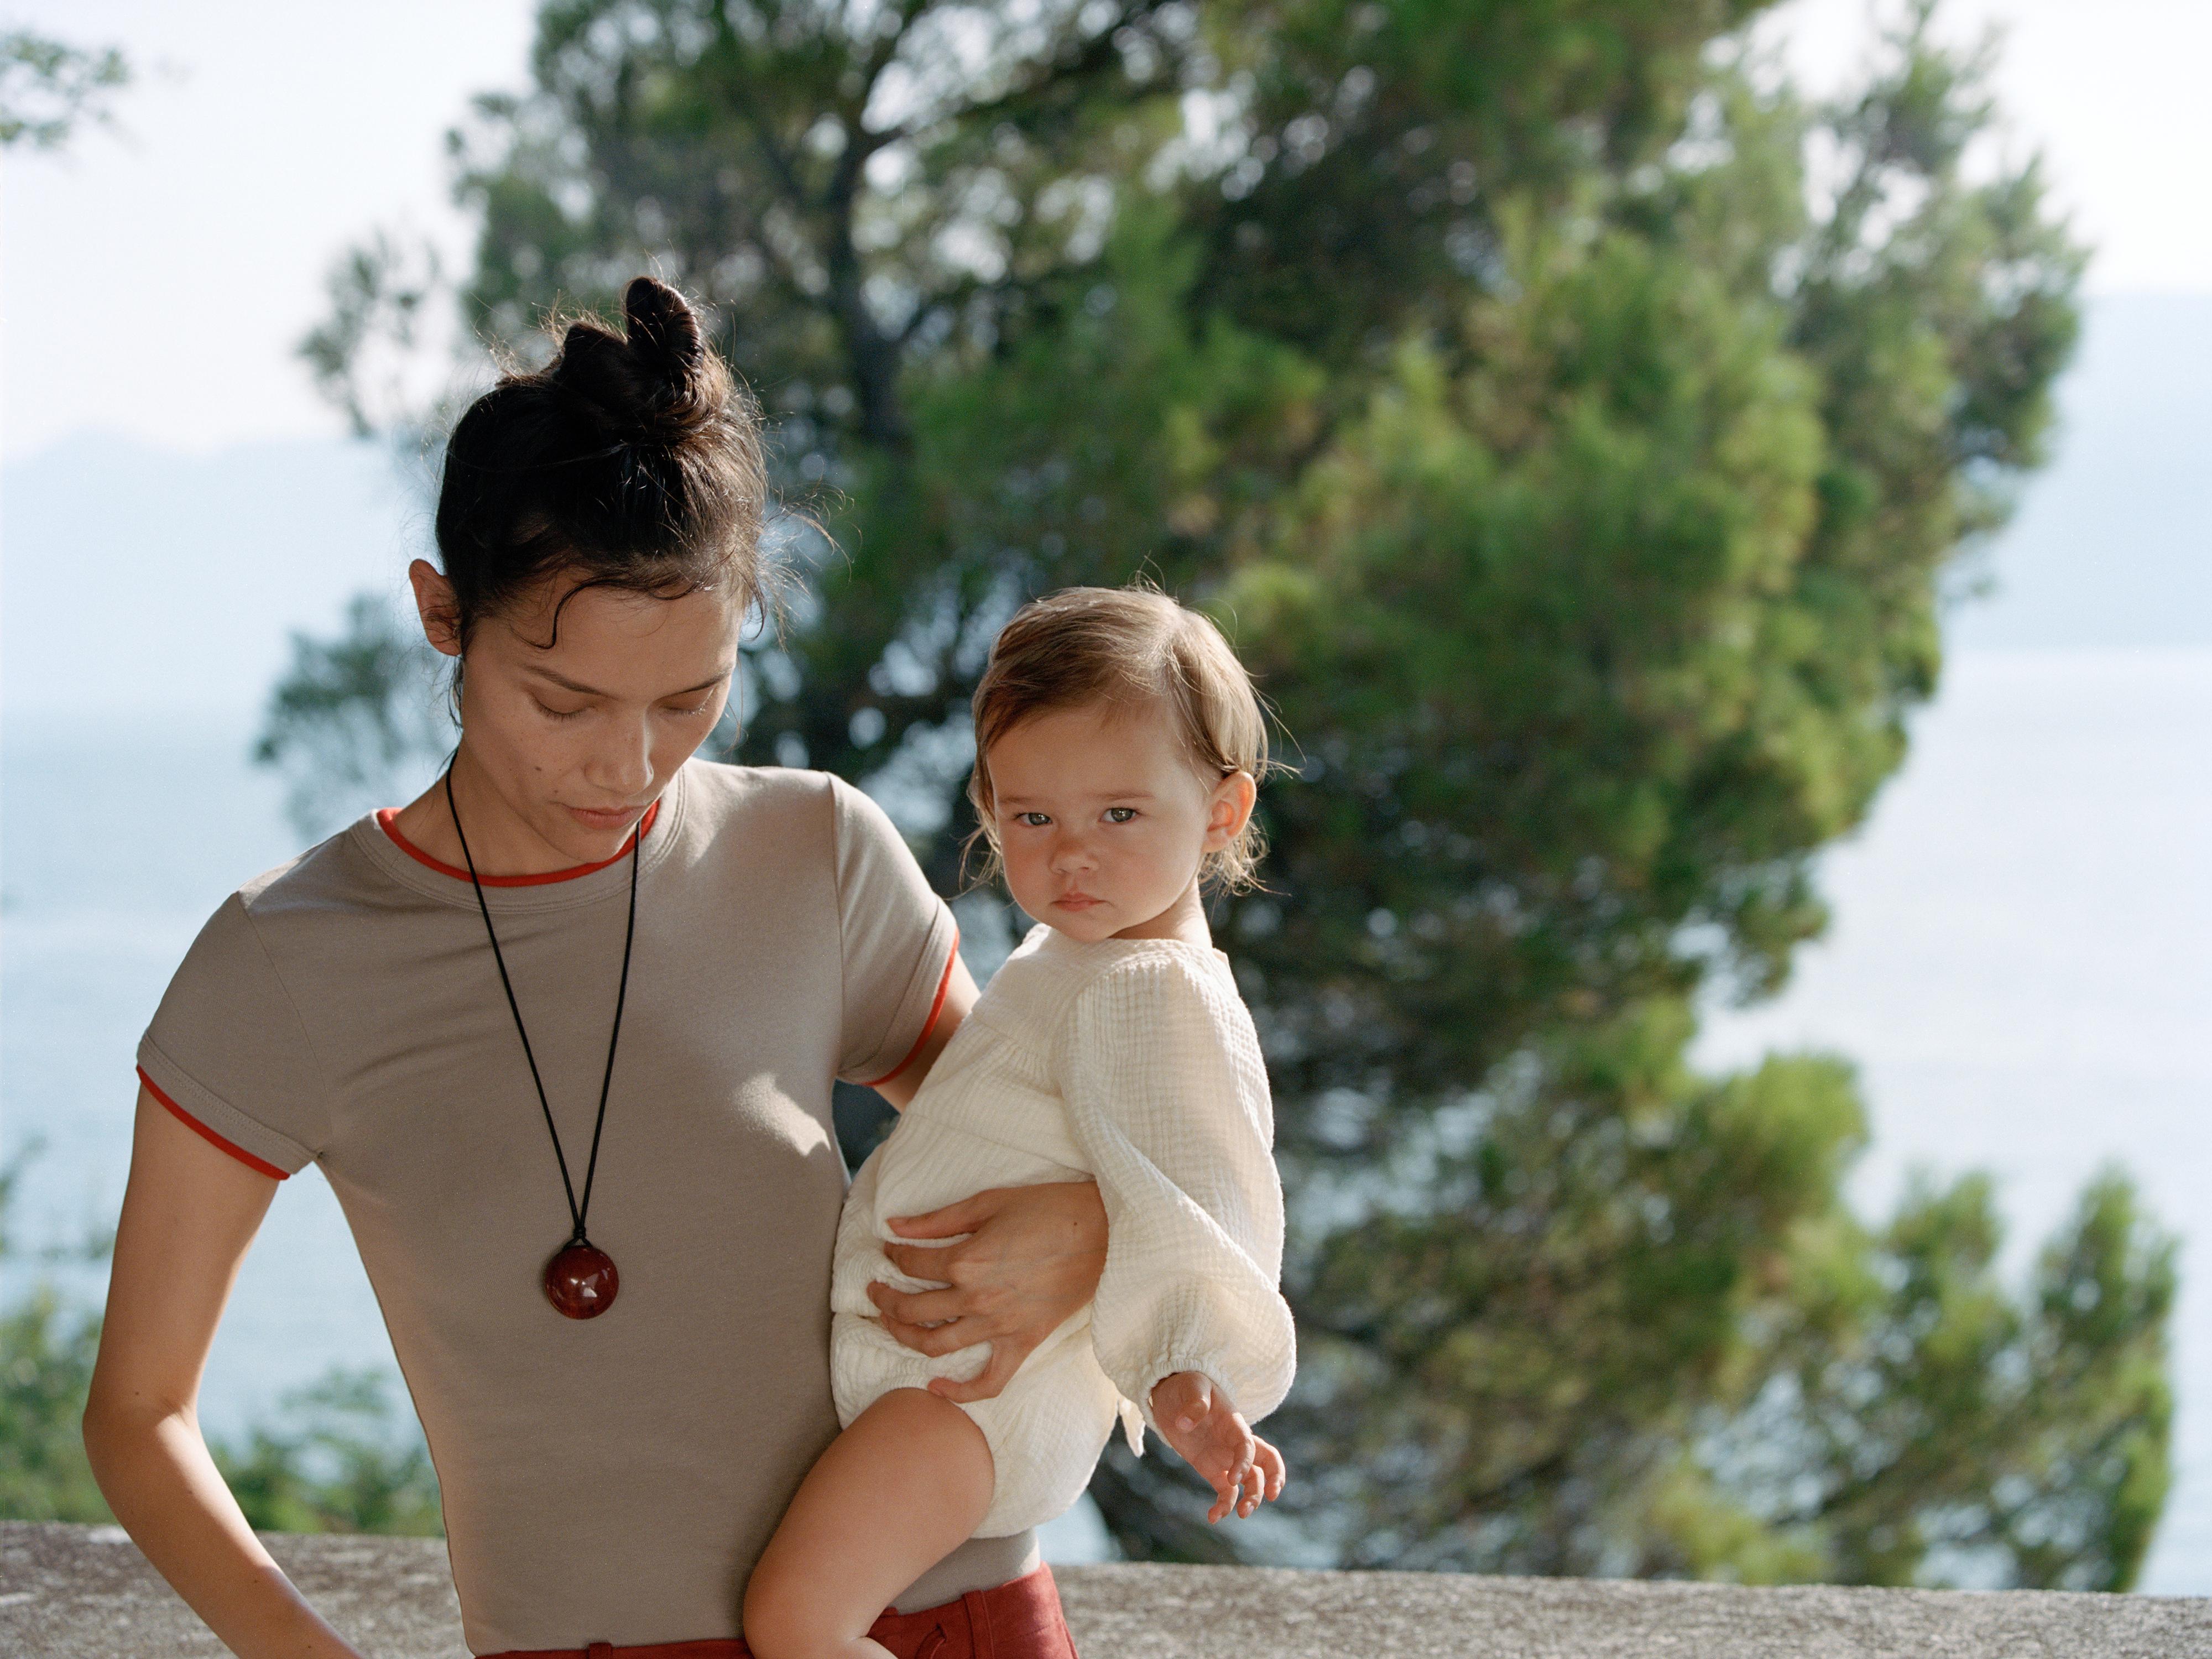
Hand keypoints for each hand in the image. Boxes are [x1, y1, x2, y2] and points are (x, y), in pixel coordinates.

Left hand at [868, 1180, 1107, 1403]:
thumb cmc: (1048, 1208)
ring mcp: (999, 1326)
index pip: (911, 1264)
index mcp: (965, 1260)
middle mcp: (976, 1299)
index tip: (887, 1250)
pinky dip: (960, 1392)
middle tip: (875, 1291)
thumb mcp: (988, 1202)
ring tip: (890, 1325)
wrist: (1104, 1232)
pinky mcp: (1023, 1343)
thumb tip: (894, 1227)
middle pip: (913, 1309)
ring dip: (904, 1338)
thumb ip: (937, 1219)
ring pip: (936, 1344)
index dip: (892, 1256)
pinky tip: (935, 1387)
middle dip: (885, 1300)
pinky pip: (989, 1381)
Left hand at [1150, 1372, 1286, 1522]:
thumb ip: (1194, 1403)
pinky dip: (1223, 1506)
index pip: (1248, 1445)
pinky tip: (1213, 1518)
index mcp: (1234, 1424)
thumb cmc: (1187, 1385)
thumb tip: (1184, 1424)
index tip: (1233, 1477)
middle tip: (1271, 1497)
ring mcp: (1226, 1458)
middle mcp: (1235, 1443)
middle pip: (1265, 1463)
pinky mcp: (1213, 1469)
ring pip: (1250, 1482)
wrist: (1173, 1394)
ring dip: (1251, 1499)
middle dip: (1272, 1480)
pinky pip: (1226, 1492)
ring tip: (1242, 1515)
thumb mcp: (1191, 1387)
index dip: (1245, 1462)